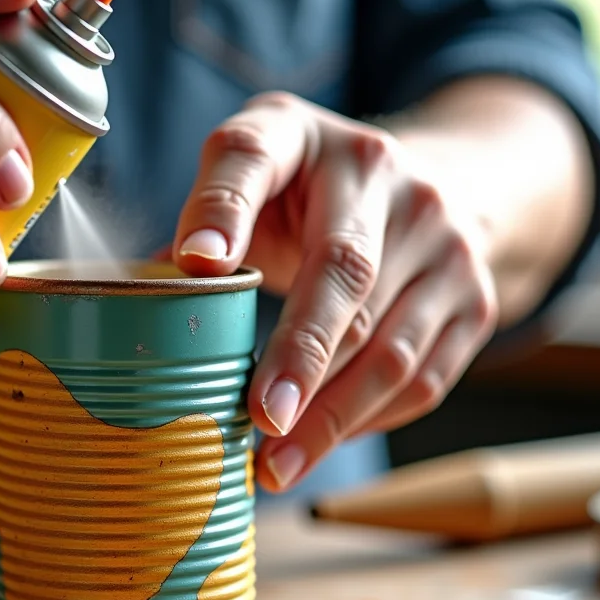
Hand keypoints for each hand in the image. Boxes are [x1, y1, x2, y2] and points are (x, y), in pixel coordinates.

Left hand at [173, 92, 498, 492]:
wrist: (441, 178)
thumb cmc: (309, 192)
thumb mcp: (250, 180)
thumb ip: (198, 229)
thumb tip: (123, 308)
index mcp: (299, 135)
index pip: (252, 158)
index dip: (222, 208)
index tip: (194, 263)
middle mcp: (385, 175)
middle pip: (345, 271)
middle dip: (301, 353)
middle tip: (260, 417)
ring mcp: (443, 238)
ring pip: (390, 342)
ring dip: (333, 414)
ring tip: (276, 463)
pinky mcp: (475, 297)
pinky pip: (423, 378)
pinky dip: (368, 421)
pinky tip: (320, 445)